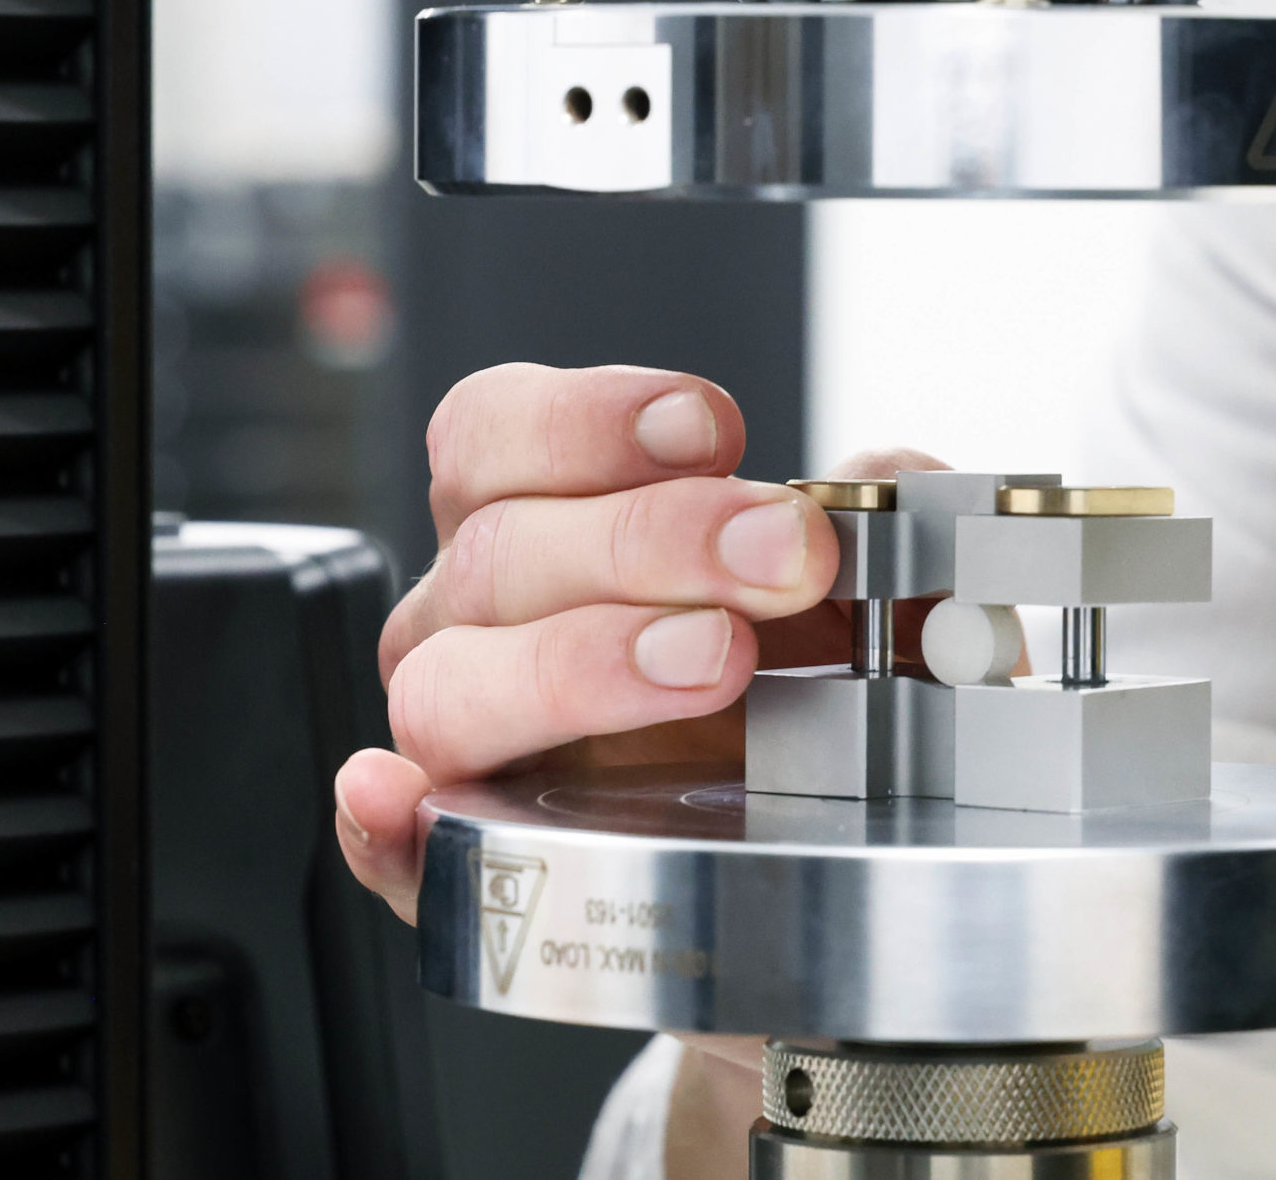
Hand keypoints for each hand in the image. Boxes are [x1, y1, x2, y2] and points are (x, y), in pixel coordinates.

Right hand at [333, 362, 942, 923]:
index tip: (715, 429)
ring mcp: (468, 733)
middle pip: (498, 550)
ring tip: (712, 663)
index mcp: (544, 514)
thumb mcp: (877, 583)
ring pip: (450, 684)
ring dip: (579, 666)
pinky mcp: (472, 856)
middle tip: (785, 558)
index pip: (496, 431)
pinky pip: (396, 847)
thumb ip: (884, 515)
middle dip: (653, 539)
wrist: (840, 828)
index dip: (589, 419)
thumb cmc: (822, 675)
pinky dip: (391, 827)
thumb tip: (883, 487)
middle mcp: (484, 613)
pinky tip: (416, 801)